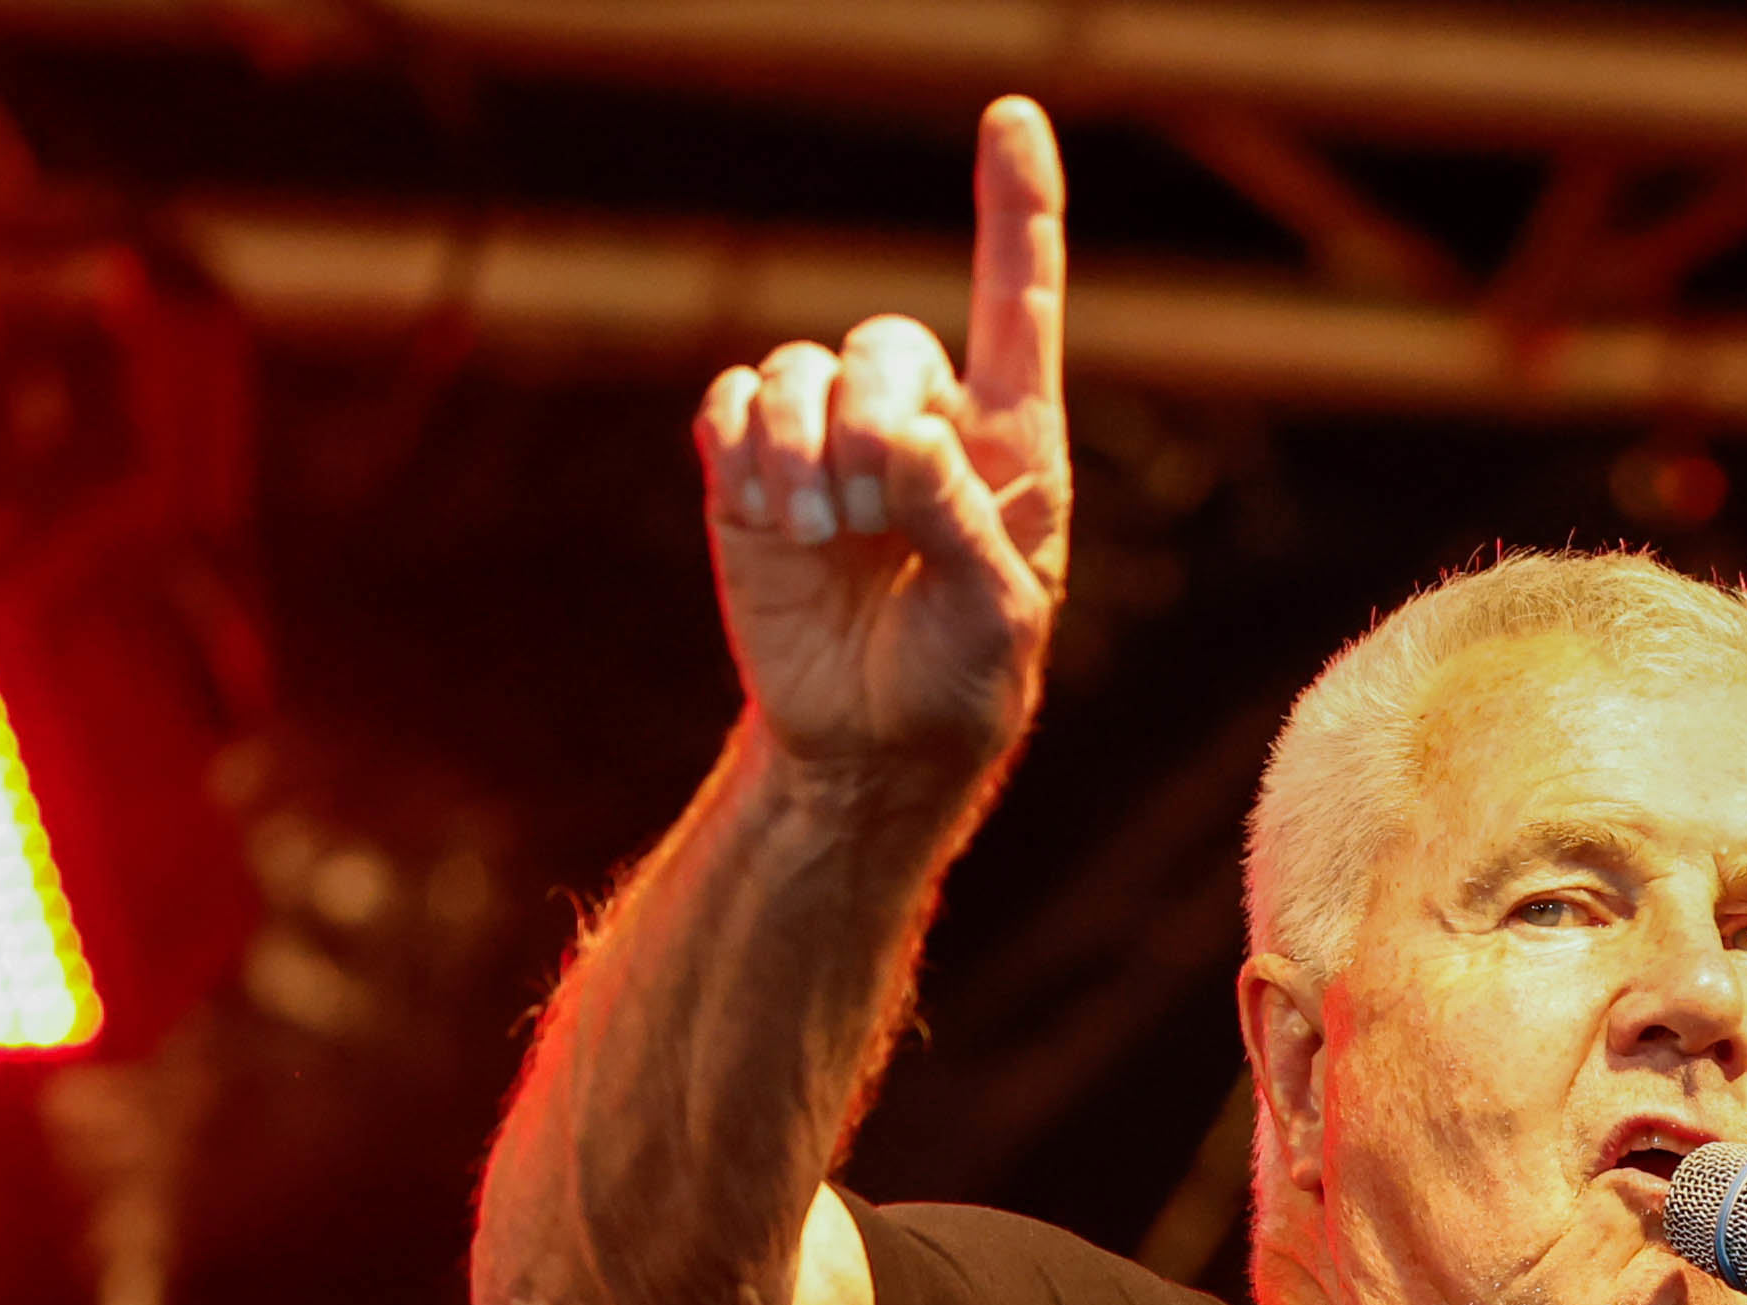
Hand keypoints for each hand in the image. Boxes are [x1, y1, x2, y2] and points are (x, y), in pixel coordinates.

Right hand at [694, 97, 1069, 800]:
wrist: (866, 746)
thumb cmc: (959, 684)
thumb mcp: (996, 620)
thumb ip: (961, 523)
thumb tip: (905, 440)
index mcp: (1011, 445)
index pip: (1017, 306)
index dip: (1017, 212)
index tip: (1014, 117)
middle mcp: (923, 422)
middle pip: (884, 342)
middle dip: (872, 423)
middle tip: (868, 516)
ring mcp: (831, 439)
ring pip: (798, 369)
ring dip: (801, 452)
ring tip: (818, 535)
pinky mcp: (752, 466)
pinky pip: (729, 407)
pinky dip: (741, 452)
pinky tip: (763, 513)